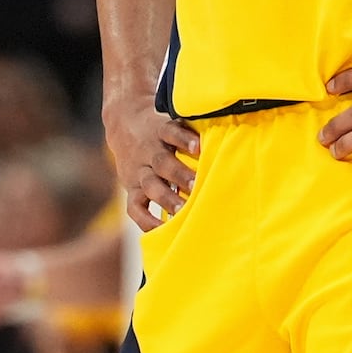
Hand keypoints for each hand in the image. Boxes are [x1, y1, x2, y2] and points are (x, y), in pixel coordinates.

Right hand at [103, 101, 197, 231]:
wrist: (124, 125)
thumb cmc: (162, 130)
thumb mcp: (173, 122)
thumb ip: (193, 131)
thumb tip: (227, 140)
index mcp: (160, 131)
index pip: (171, 132)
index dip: (184, 139)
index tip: (198, 147)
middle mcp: (148, 152)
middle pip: (162, 162)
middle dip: (179, 175)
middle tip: (197, 185)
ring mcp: (138, 171)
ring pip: (150, 185)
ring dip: (167, 199)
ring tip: (183, 210)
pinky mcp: (131, 189)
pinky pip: (135, 207)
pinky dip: (147, 220)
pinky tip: (162, 229)